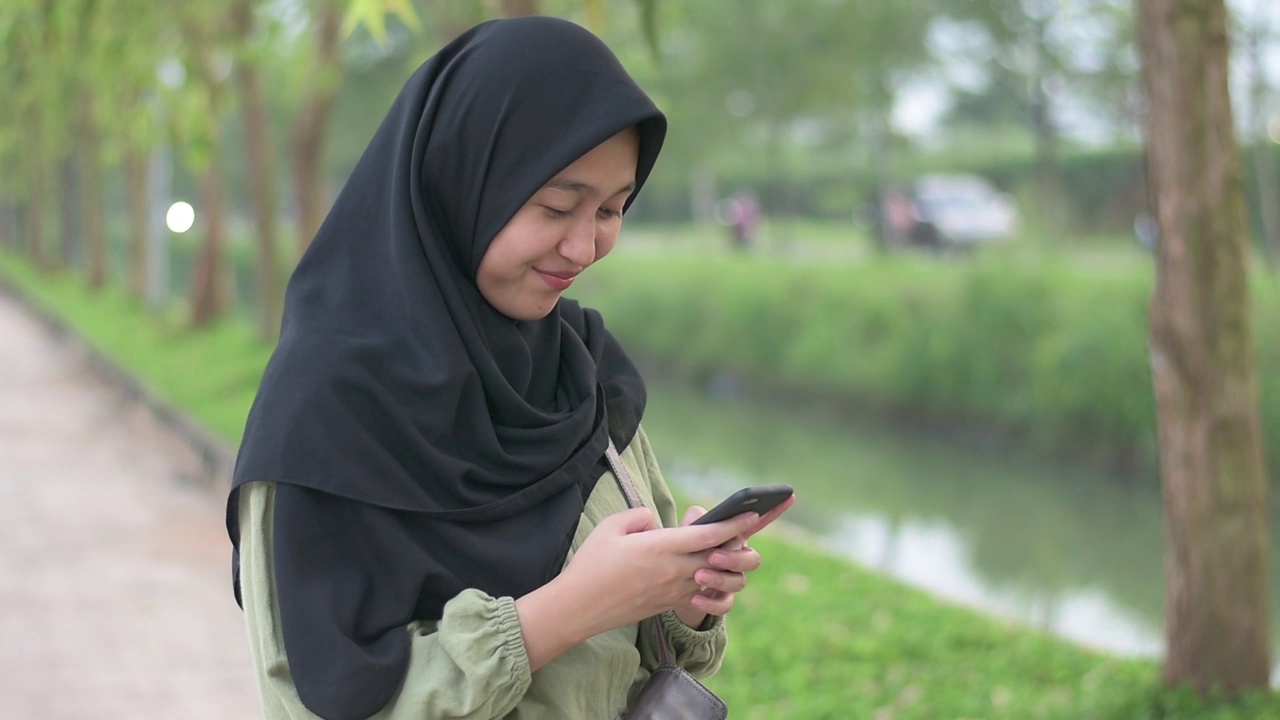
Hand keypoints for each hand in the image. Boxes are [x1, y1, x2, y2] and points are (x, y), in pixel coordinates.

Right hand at [515, 506, 758, 669]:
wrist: (578, 608)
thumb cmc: (591, 565)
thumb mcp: (610, 527)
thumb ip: (638, 516)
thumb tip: (655, 521)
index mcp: (661, 547)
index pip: (710, 535)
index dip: (735, 523)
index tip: (753, 512)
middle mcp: (674, 571)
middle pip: (721, 557)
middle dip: (741, 543)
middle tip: (749, 530)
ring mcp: (673, 591)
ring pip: (715, 578)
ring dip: (726, 566)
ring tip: (724, 551)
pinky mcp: (667, 605)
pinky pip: (700, 593)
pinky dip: (709, 582)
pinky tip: (703, 571)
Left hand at [674, 493, 795, 626]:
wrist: (673, 582)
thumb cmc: (684, 550)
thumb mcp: (687, 532)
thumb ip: (696, 521)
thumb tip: (701, 517)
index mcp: (734, 537)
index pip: (758, 523)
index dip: (775, 510)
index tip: (790, 496)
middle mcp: (739, 559)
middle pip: (752, 559)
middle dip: (734, 558)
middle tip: (712, 557)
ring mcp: (733, 581)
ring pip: (739, 582)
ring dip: (719, 579)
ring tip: (698, 576)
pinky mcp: (721, 600)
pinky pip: (724, 605)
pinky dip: (710, 603)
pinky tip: (694, 597)